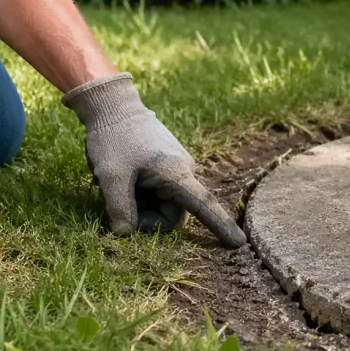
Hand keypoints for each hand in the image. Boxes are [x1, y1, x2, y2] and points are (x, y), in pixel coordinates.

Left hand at [61, 73, 245, 247]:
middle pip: (173, 215)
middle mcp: (184, 172)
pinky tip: (127, 179)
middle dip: (147, 218)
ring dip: (142, 205)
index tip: (239, 244)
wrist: (113, 106)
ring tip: (122, 184)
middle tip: (120, 203)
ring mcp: (177, 170)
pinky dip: (142, 195)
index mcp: (176, 174)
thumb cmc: (113, 138)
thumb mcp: (110, 176)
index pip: (203, 206)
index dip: (220, 227)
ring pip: (164, 206)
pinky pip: (160, 195)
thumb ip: (119, 209)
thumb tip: (126, 234)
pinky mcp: (168, 169)